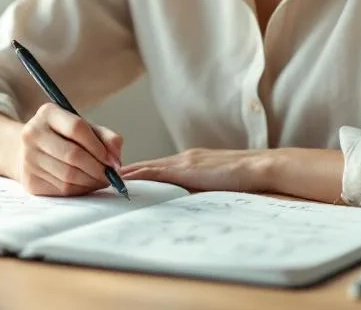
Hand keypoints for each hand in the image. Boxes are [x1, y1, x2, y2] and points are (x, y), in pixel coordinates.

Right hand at [11, 103, 123, 196]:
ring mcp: (28, 158)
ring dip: (91, 181)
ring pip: (69, 175)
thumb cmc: (63, 138)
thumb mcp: (84, 128)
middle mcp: (33, 134)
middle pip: (73, 154)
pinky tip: (85, 184)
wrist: (27, 151)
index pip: (77, 128)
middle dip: (98, 168)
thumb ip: (105, 137)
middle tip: (111, 175)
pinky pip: (62, 189)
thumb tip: (115, 160)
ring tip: (101, 180)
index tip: (112, 160)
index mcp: (48, 113)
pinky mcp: (29, 181)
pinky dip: (80, 189)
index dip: (98, 146)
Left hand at [118, 148, 270, 192]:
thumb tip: (184, 203)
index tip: (117, 180)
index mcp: (190, 161)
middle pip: (146, 165)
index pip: (156, 167)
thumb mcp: (215, 185)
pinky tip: (124, 180)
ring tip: (105, 180)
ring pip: (147, 166)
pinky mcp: (187, 167)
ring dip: (126, 173)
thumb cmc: (243, 179)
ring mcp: (184, 161)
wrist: (260, 167)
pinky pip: (156, 171)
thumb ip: (198, 190)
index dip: (136, 173)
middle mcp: (183, 158)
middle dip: (123, 171)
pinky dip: (138, 175)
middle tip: (100, 177)